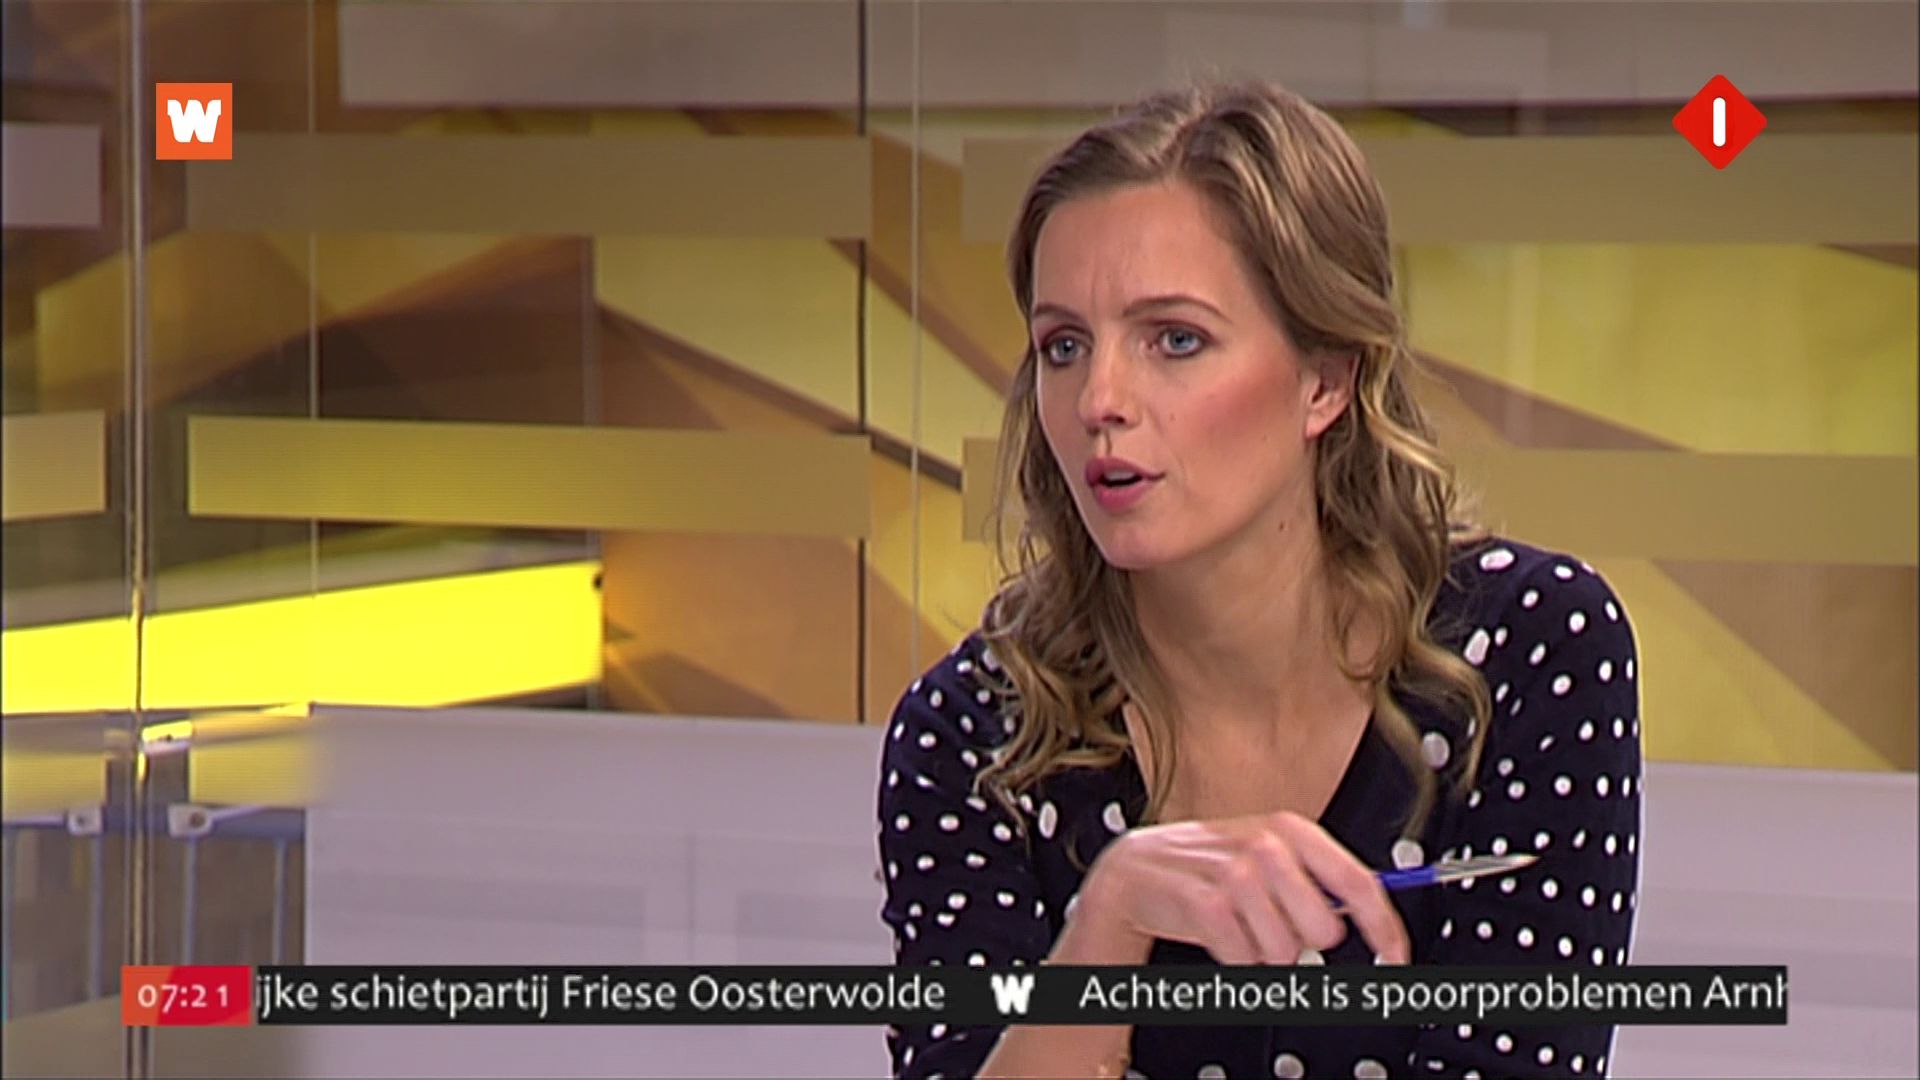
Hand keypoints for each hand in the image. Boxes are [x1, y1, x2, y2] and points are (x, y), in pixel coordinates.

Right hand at [1077, 811, 1410, 965]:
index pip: (1360, 883)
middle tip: (1271, 926)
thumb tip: (1369, 919)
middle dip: (1301, 942)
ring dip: (1262, 952)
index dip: (1386, 928)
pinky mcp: (1204, 902)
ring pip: (1284, 951)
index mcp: (1292, 829)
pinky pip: (1244, 958)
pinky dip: (1234, 959)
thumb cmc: (1207, 867)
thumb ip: (1317, 882)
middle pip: (1324, 930)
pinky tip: (1219, 936)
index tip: (1396, 957)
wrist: (1136, 869)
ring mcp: (1234, 873)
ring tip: (1239, 927)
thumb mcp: (1266, 857)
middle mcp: (1267, 845)